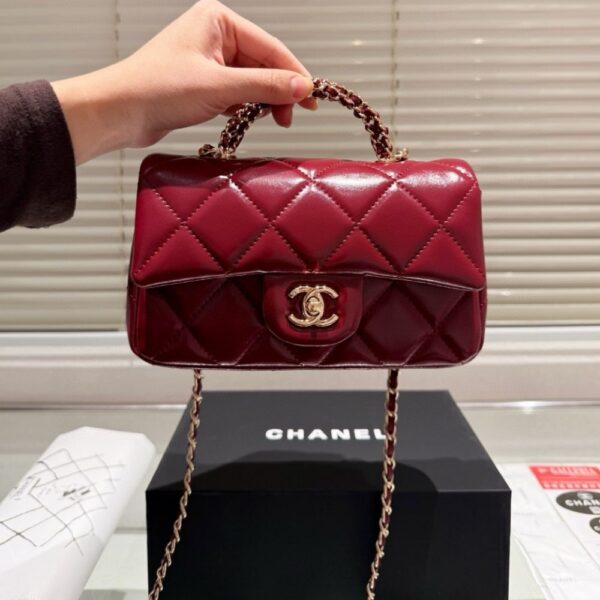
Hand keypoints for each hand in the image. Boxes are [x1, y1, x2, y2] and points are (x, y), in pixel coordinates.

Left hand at [51, 0, 315, 163]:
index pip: (270, 48)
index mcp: (218, 21)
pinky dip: (242, 107)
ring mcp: (209, 60)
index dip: (294, 75)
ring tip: (262, 120)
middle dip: (276, 93)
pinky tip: (239, 118)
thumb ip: (265, 86)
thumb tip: (302, 87)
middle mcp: (214, 36)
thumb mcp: (220, 87)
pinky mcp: (203, 82)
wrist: (120, 112)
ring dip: (259, 102)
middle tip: (288, 118)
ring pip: (251, 81)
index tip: (312, 99)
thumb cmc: (157, 88)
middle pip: (263, 65)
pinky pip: (236, 93)